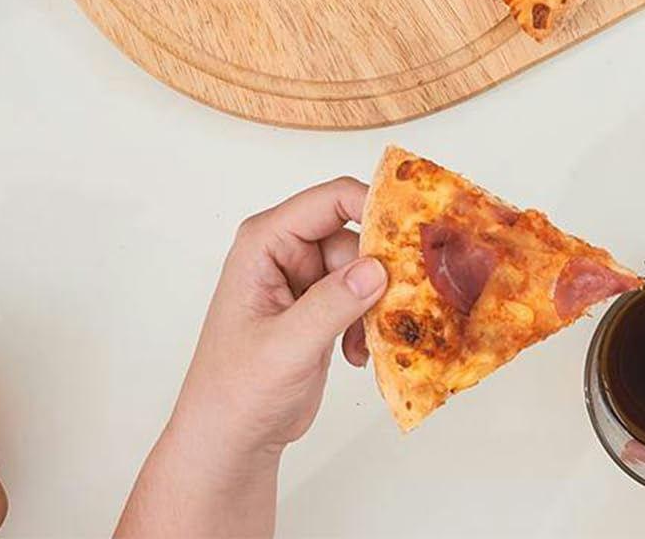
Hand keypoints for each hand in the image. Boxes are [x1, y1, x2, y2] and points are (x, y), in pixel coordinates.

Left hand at [115, 179, 384, 538]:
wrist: (230, 444)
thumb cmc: (235, 394)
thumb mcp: (284, 348)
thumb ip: (331, 305)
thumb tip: (378, 268)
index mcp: (266, 242)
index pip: (330, 200)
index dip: (373, 204)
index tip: (414, 228)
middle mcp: (287, 250)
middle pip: (355, 233)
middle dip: (379, 268)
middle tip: (399, 299)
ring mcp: (305, 278)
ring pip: (365, 266)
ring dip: (375, 303)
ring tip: (366, 341)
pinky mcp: (321, 305)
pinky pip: (363, 294)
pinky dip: (369, 321)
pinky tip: (357, 354)